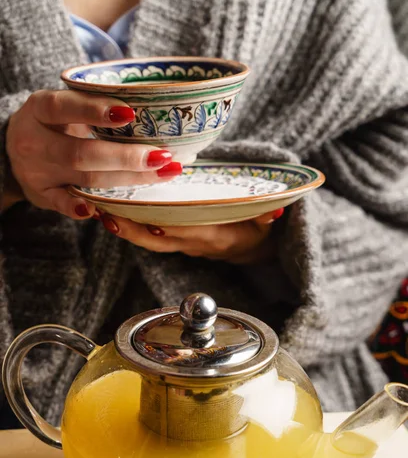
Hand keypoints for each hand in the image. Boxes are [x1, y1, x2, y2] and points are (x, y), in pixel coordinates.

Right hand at [5, 90, 180, 217]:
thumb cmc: (52, 123)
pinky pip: (61, 205)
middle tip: (162, 156)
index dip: (95, 110)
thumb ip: (92, 106)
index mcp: (40, 109)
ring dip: (126, 179)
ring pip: (85, 179)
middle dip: (126, 157)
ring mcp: (37, 172)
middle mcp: (35, 141)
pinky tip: (99, 211)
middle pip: (82, 153)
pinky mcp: (42, 195)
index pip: (64, 107)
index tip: (130, 113)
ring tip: (162, 173)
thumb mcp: (62, 106)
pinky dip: (79, 209)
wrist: (12, 149)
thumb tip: (151, 110)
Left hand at [99, 208, 284, 263]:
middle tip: (108, 215)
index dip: (173, 229)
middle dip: (134, 230)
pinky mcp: (172, 241)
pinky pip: (148, 236)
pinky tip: (110, 212)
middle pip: (160, 240)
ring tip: (100, 213)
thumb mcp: (266, 222)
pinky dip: (129, 226)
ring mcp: (181, 244)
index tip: (152, 222)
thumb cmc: (255, 228)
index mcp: (216, 236)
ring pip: (148, 241)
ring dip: (125, 229)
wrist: (248, 247)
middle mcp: (194, 243)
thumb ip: (268, 214)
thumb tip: (276, 210)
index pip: (192, 232)